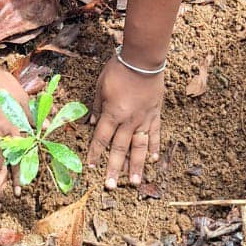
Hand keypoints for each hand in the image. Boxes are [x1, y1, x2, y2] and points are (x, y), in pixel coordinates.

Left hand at [87, 56, 163, 188]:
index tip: (90, 167)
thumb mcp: (100, 87)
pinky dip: (154, 147)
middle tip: (111, 186)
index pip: (101, 138)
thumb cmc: (118, 70)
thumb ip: (97, 107)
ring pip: (140, 147)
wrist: (143, 59)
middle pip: (120, 148)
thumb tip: (92, 124)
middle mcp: (128, 121)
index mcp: (112, 113)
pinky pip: (155, 134)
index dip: (95, 153)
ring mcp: (144, 119)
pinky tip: (153, 160)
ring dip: (137, 166)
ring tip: (135, 182)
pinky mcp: (155, 114)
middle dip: (115, 168)